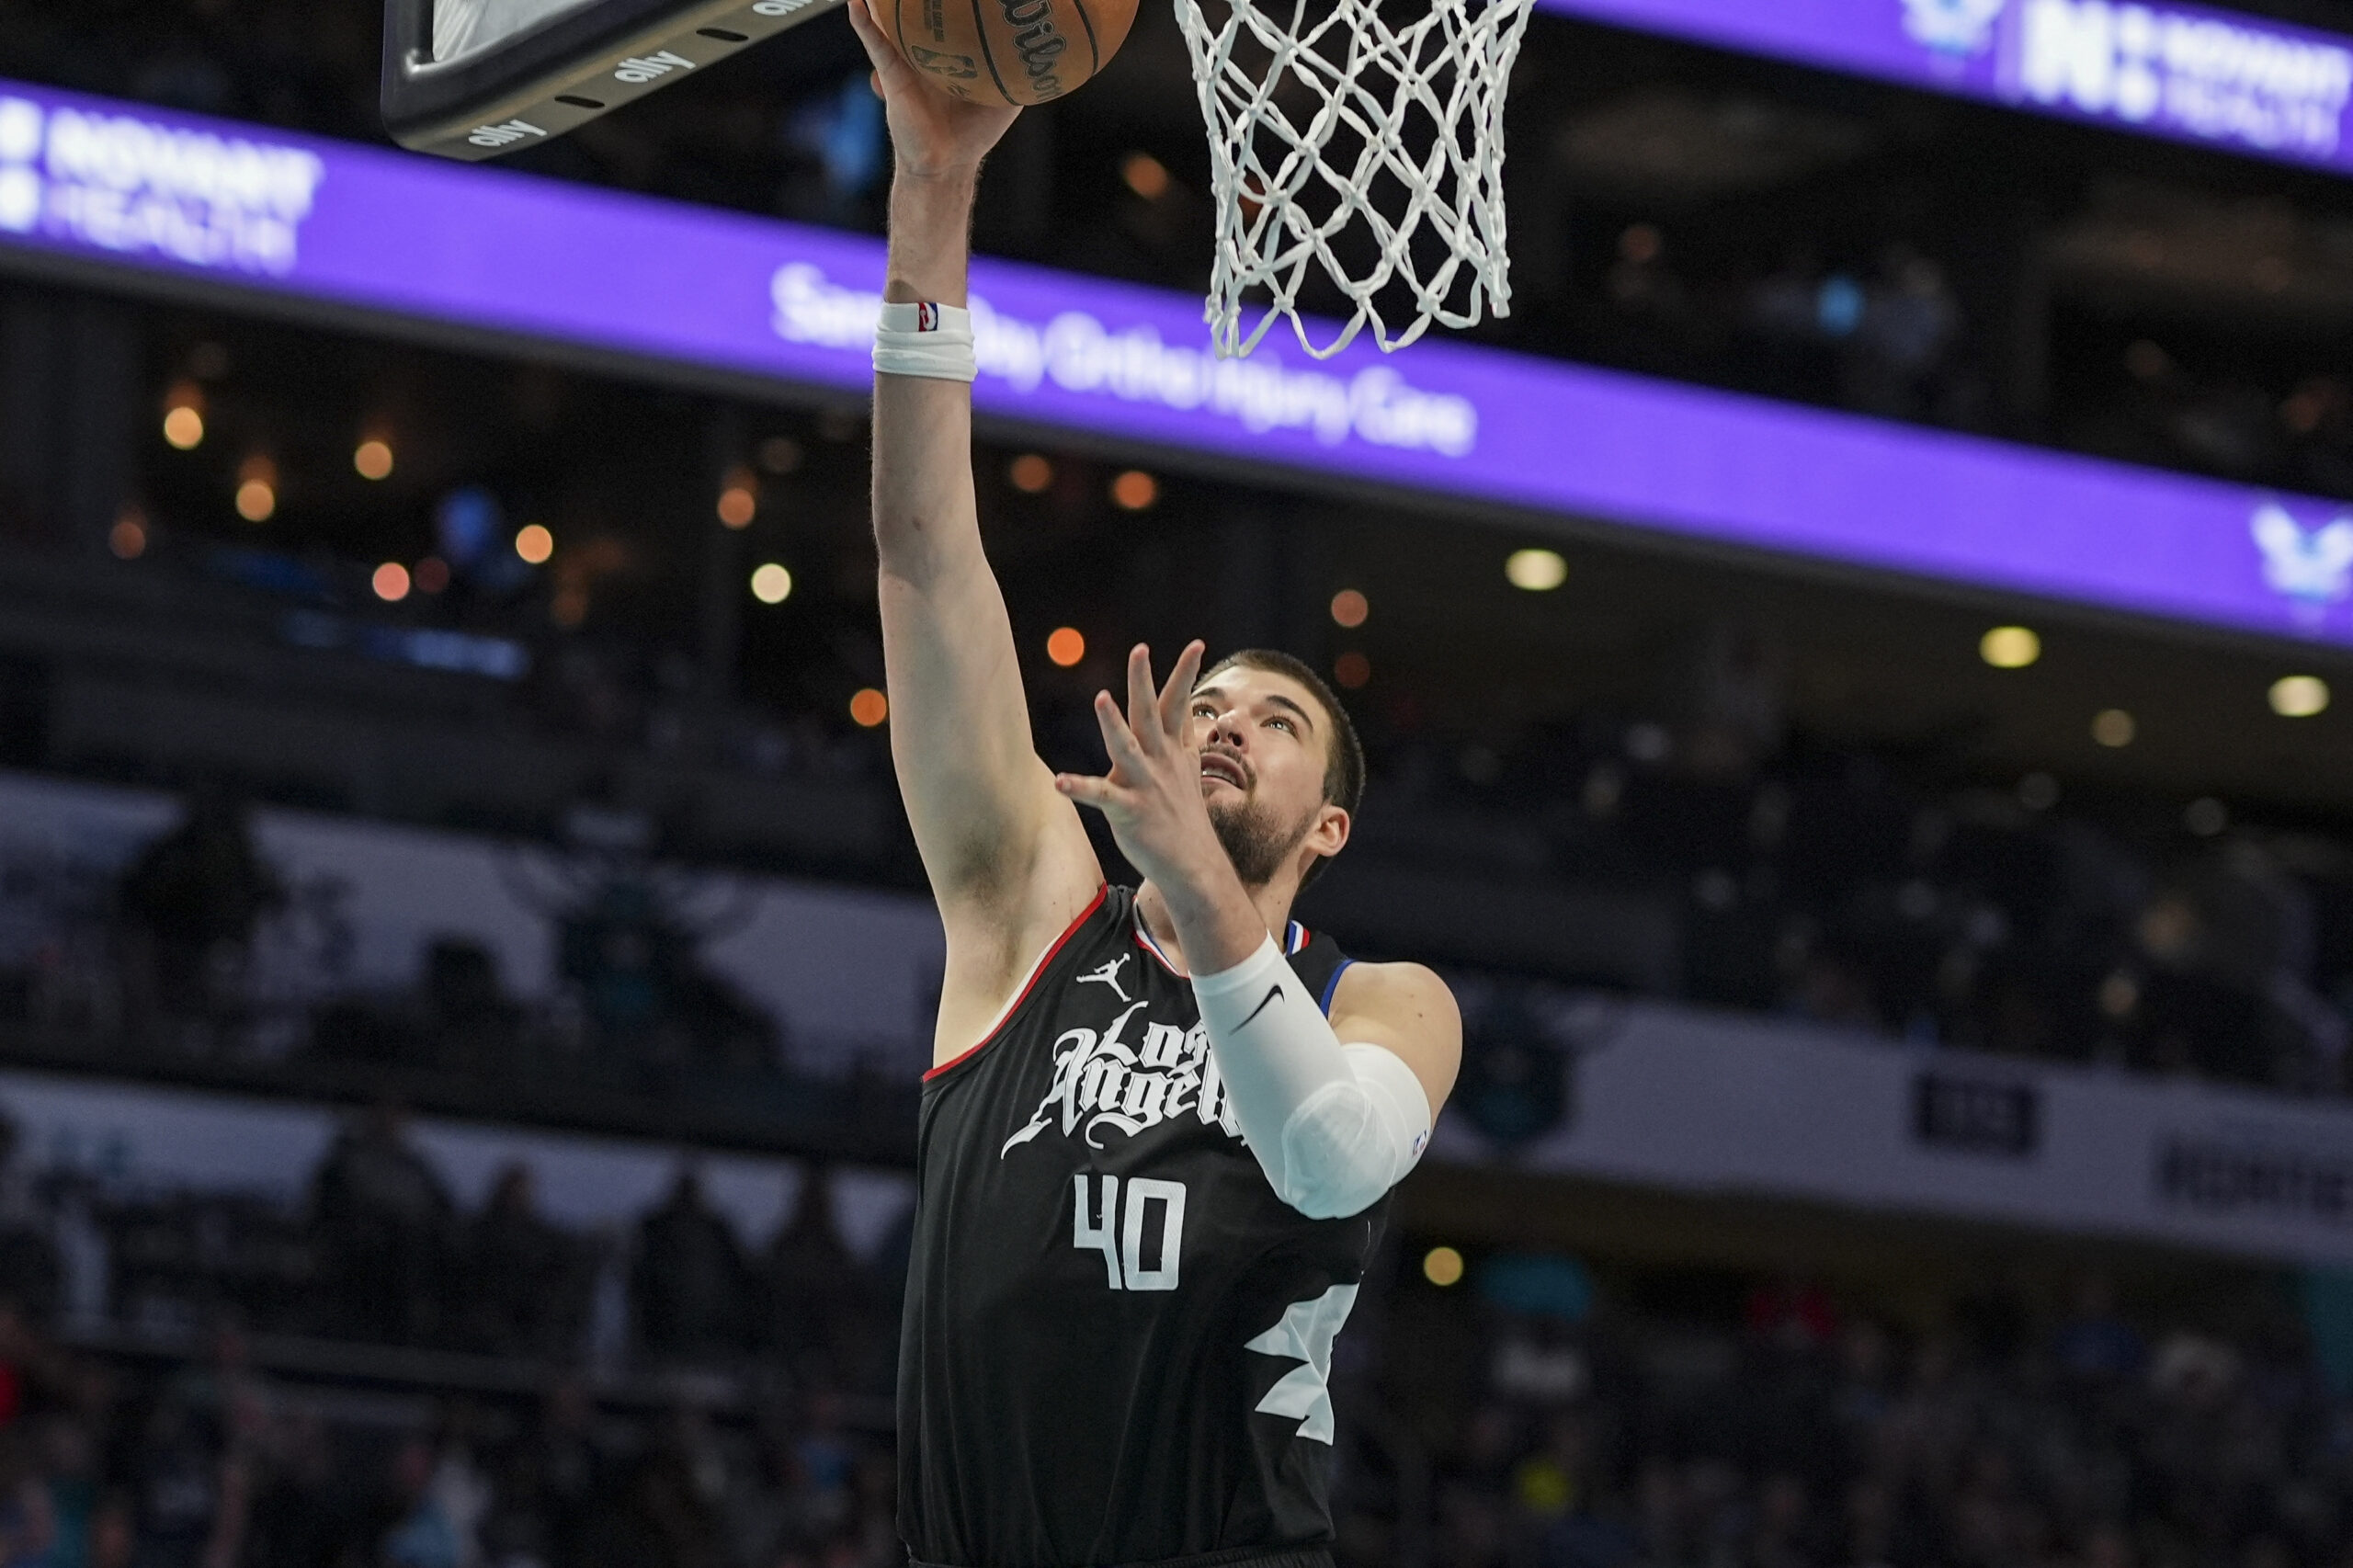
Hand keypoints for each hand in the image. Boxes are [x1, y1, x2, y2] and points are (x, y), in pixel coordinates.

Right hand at [845, 0, 1020, 181]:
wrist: (947, 162)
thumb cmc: (974, 132)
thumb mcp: (1006, 98)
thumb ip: (1019, 73)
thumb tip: (1043, 50)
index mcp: (949, 52)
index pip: (947, 15)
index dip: (947, 1)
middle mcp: (925, 51)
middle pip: (915, 12)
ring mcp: (905, 60)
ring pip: (890, 20)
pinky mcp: (891, 75)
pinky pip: (875, 45)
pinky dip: (864, 24)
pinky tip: (856, 2)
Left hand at [1056, 642, 1236, 900]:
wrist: (1193, 863)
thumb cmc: (1184, 814)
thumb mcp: (1188, 769)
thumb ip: (1180, 735)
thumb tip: (1183, 705)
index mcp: (1172, 750)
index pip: (1178, 704)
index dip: (1186, 673)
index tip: (1197, 643)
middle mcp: (1160, 762)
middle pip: (1150, 714)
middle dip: (1143, 681)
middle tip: (1140, 649)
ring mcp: (1145, 785)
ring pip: (1127, 747)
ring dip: (1114, 723)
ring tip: (1101, 698)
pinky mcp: (1128, 812)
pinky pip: (1101, 797)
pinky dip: (1080, 787)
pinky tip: (1059, 781)